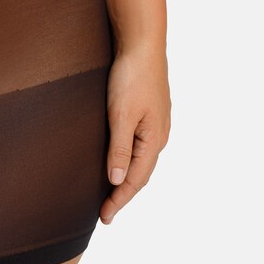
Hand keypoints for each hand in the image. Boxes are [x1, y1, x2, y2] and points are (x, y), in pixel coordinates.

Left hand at [101, 43, 170, 223]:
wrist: (142, 46)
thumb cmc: (131, 77)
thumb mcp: (121, 114)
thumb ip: (119, 148)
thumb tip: (117, 179)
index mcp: (154, 140)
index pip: (136, 180)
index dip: (119, 200)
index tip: (104, 218)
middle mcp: (159, 136)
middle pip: (141, 174)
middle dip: (123, 194)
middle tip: (105, 213)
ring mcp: (156, 125)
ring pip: (142, 161)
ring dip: (127, 179)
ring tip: (110, 194)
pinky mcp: (150, 115)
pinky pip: (140, 147)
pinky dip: (129, 161)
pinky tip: (119, 162)